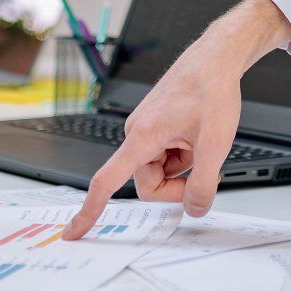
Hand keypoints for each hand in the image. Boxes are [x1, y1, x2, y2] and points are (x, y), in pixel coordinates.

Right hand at [67, 0, 290, 238]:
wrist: (216, 58)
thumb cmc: (211, 89)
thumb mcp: (217, 144)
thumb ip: (203, 184)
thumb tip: (194, 209)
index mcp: (142, 137)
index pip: (107, 181)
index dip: (89, 211)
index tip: (73, 232)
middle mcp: (137, 133)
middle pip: (148, 184)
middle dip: (178, 185)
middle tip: (208, 171)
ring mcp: (145, 130)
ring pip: (159, 171)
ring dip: (183, 167)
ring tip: (202, 141)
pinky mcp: (154, 127)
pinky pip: (165, 156)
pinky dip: (183, 155)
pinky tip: (198, 135)